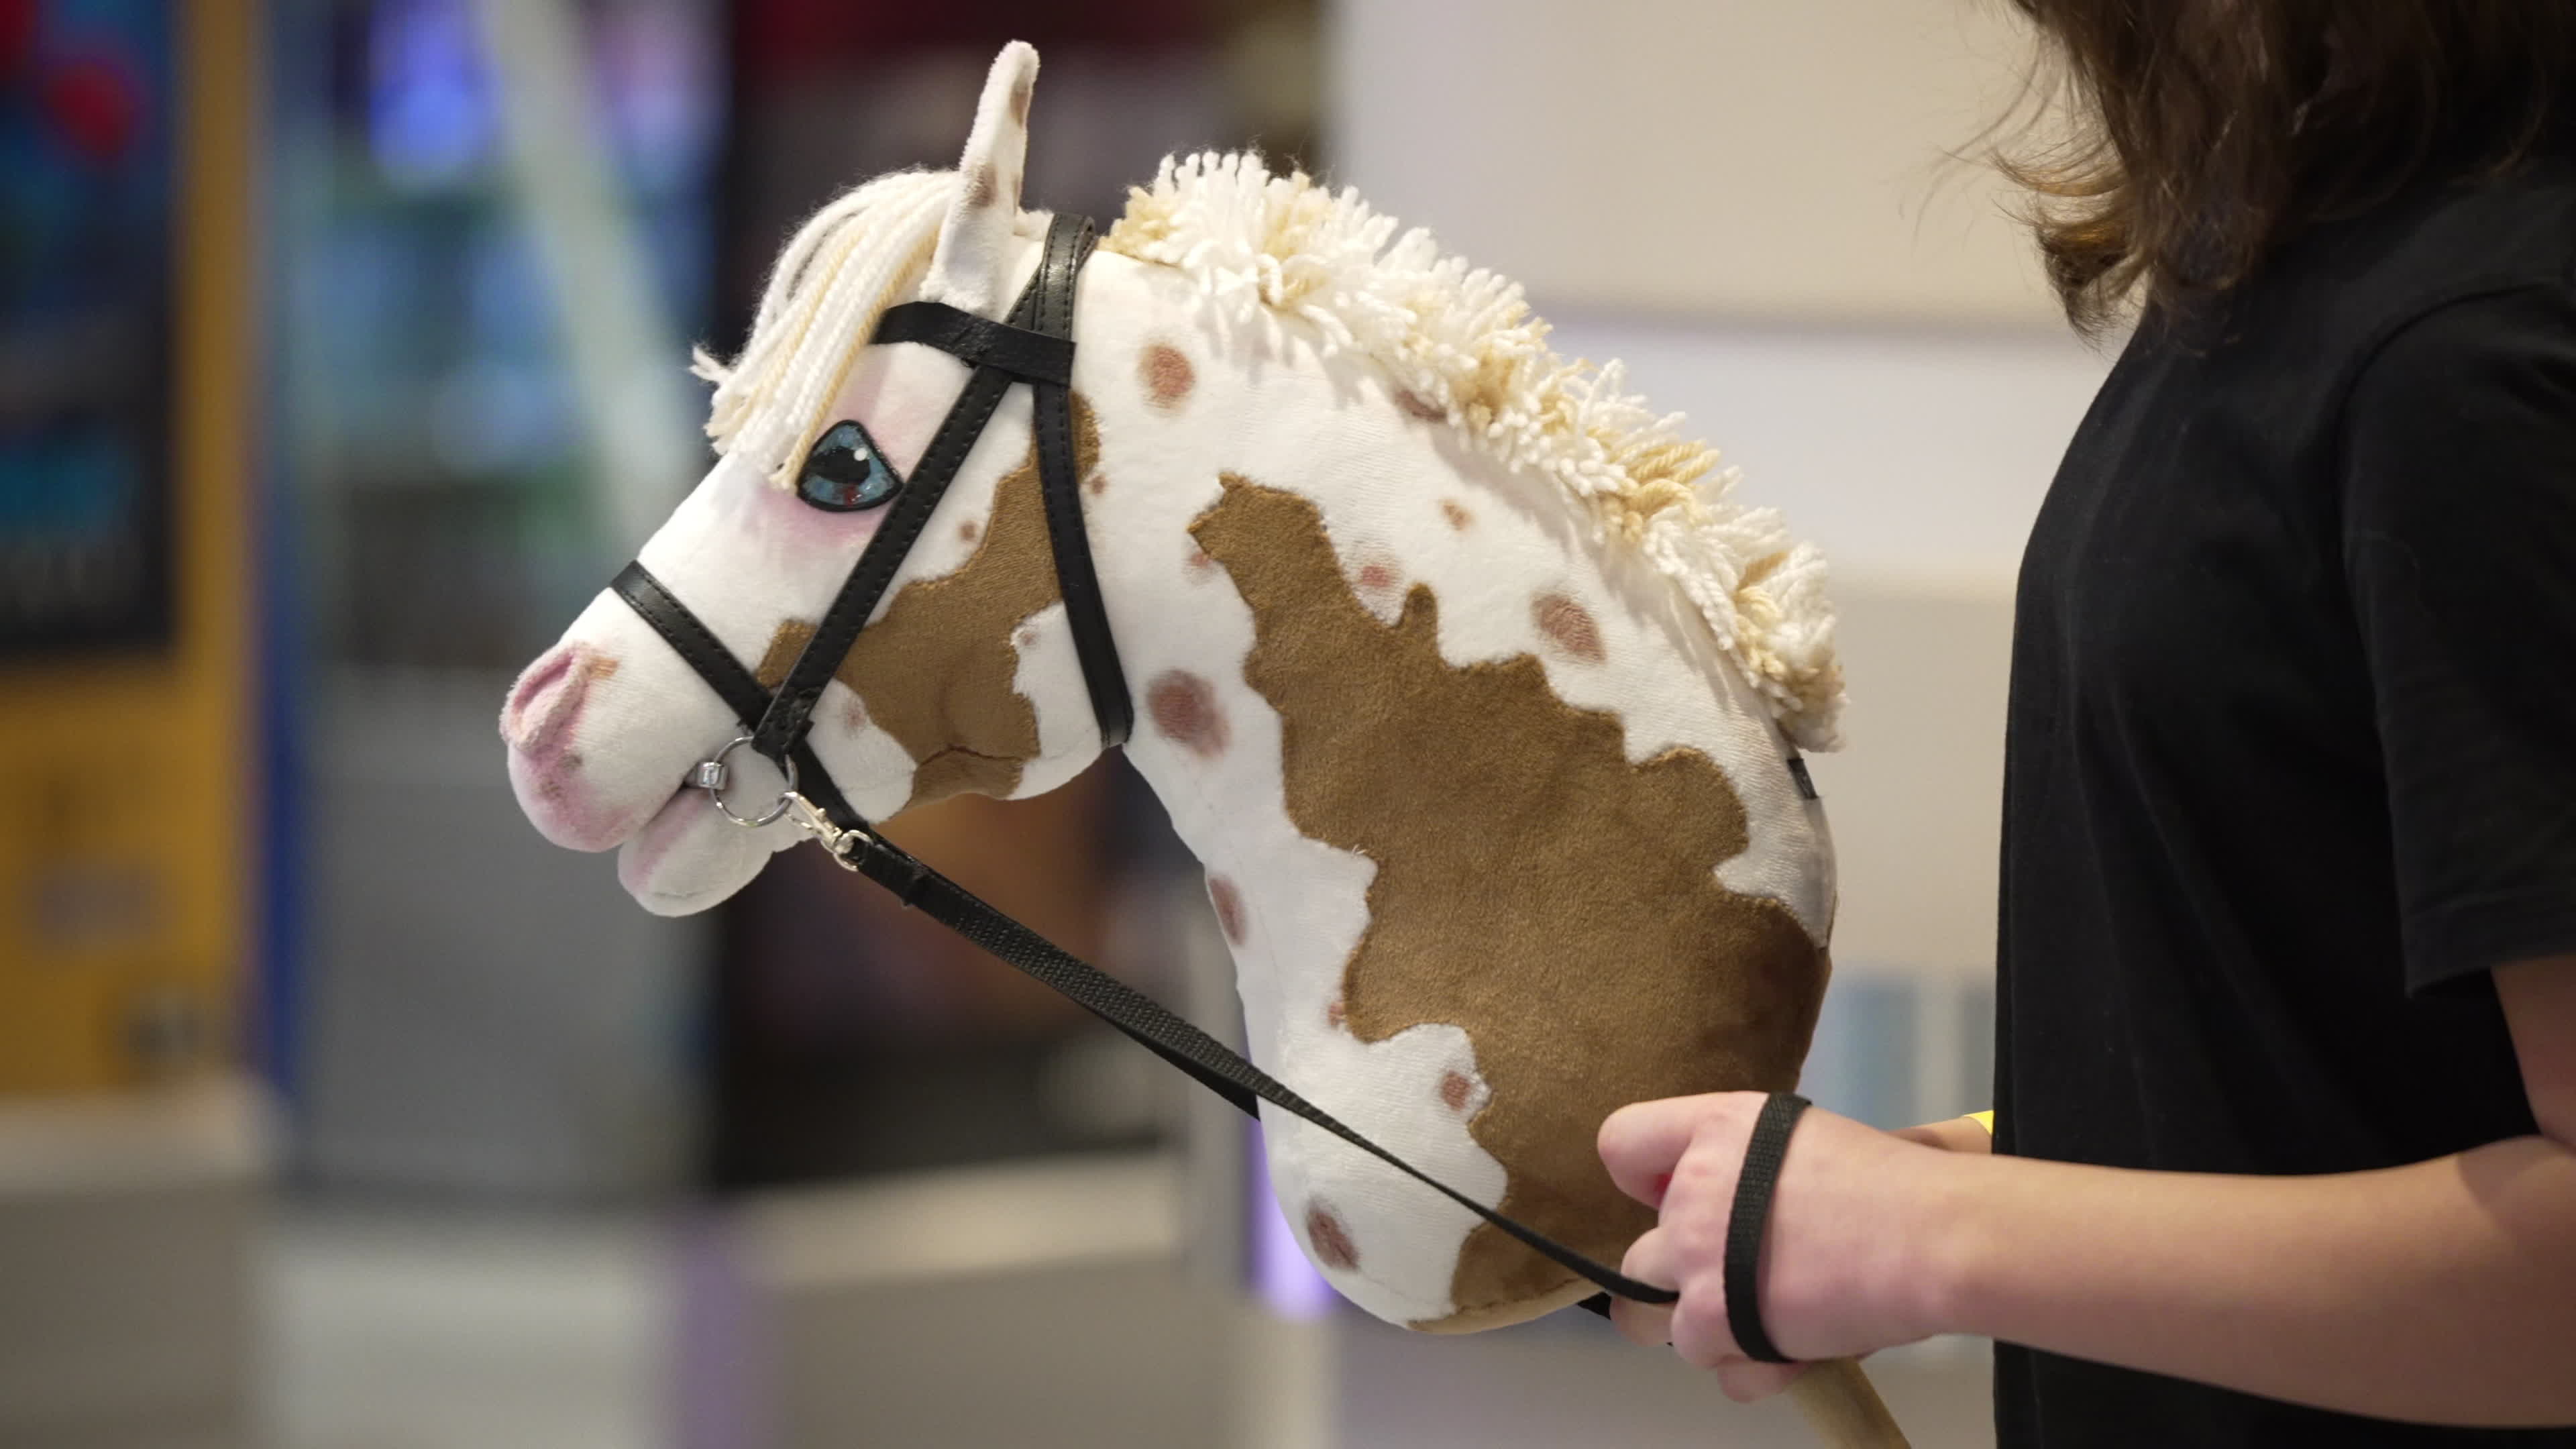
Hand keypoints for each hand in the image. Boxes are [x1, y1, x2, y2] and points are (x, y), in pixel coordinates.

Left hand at [1596, 1093, 1965, 1400]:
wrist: (1934, 1236)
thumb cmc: (1892, 1184)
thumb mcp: (1809, 1145)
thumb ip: (1753, 1168)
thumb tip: (1741, 1201)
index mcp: (1712, 1131)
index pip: (1621, 1143)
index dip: (1644, 1179)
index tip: (1679, 1201)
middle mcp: (1689, 1194)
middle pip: (1631, 1261)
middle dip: (1677, 1287)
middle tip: (1733, 1289)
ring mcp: (1697, 1261)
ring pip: (1660, 1326)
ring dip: (1712, 1335)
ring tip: (1766, 1325)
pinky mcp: (1717, 1323)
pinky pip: (1718, 1371)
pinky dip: (1759, 1372)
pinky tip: (1800, 1349)